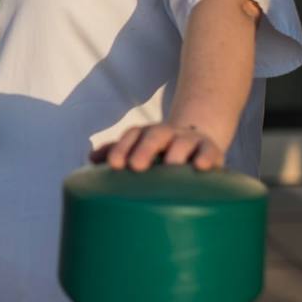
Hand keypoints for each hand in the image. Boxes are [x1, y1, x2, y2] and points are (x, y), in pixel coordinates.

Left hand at [90, 122, 224, 171]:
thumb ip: (117, 153)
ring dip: (176, 152)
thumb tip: (91, 158)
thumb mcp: (140, 151)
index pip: (132, 135)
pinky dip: (205, 157)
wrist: (197, 141)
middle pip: (155, 135)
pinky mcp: (210, 150)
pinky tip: (200, 167)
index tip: (113, 164)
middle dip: (145, 149)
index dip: (121, 148)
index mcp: (146, 135)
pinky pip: (209, 151)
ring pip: (182, 142)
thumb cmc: (161, 153)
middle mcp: (167, 134)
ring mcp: (189, 140)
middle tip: (136, 166)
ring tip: (170, 166)